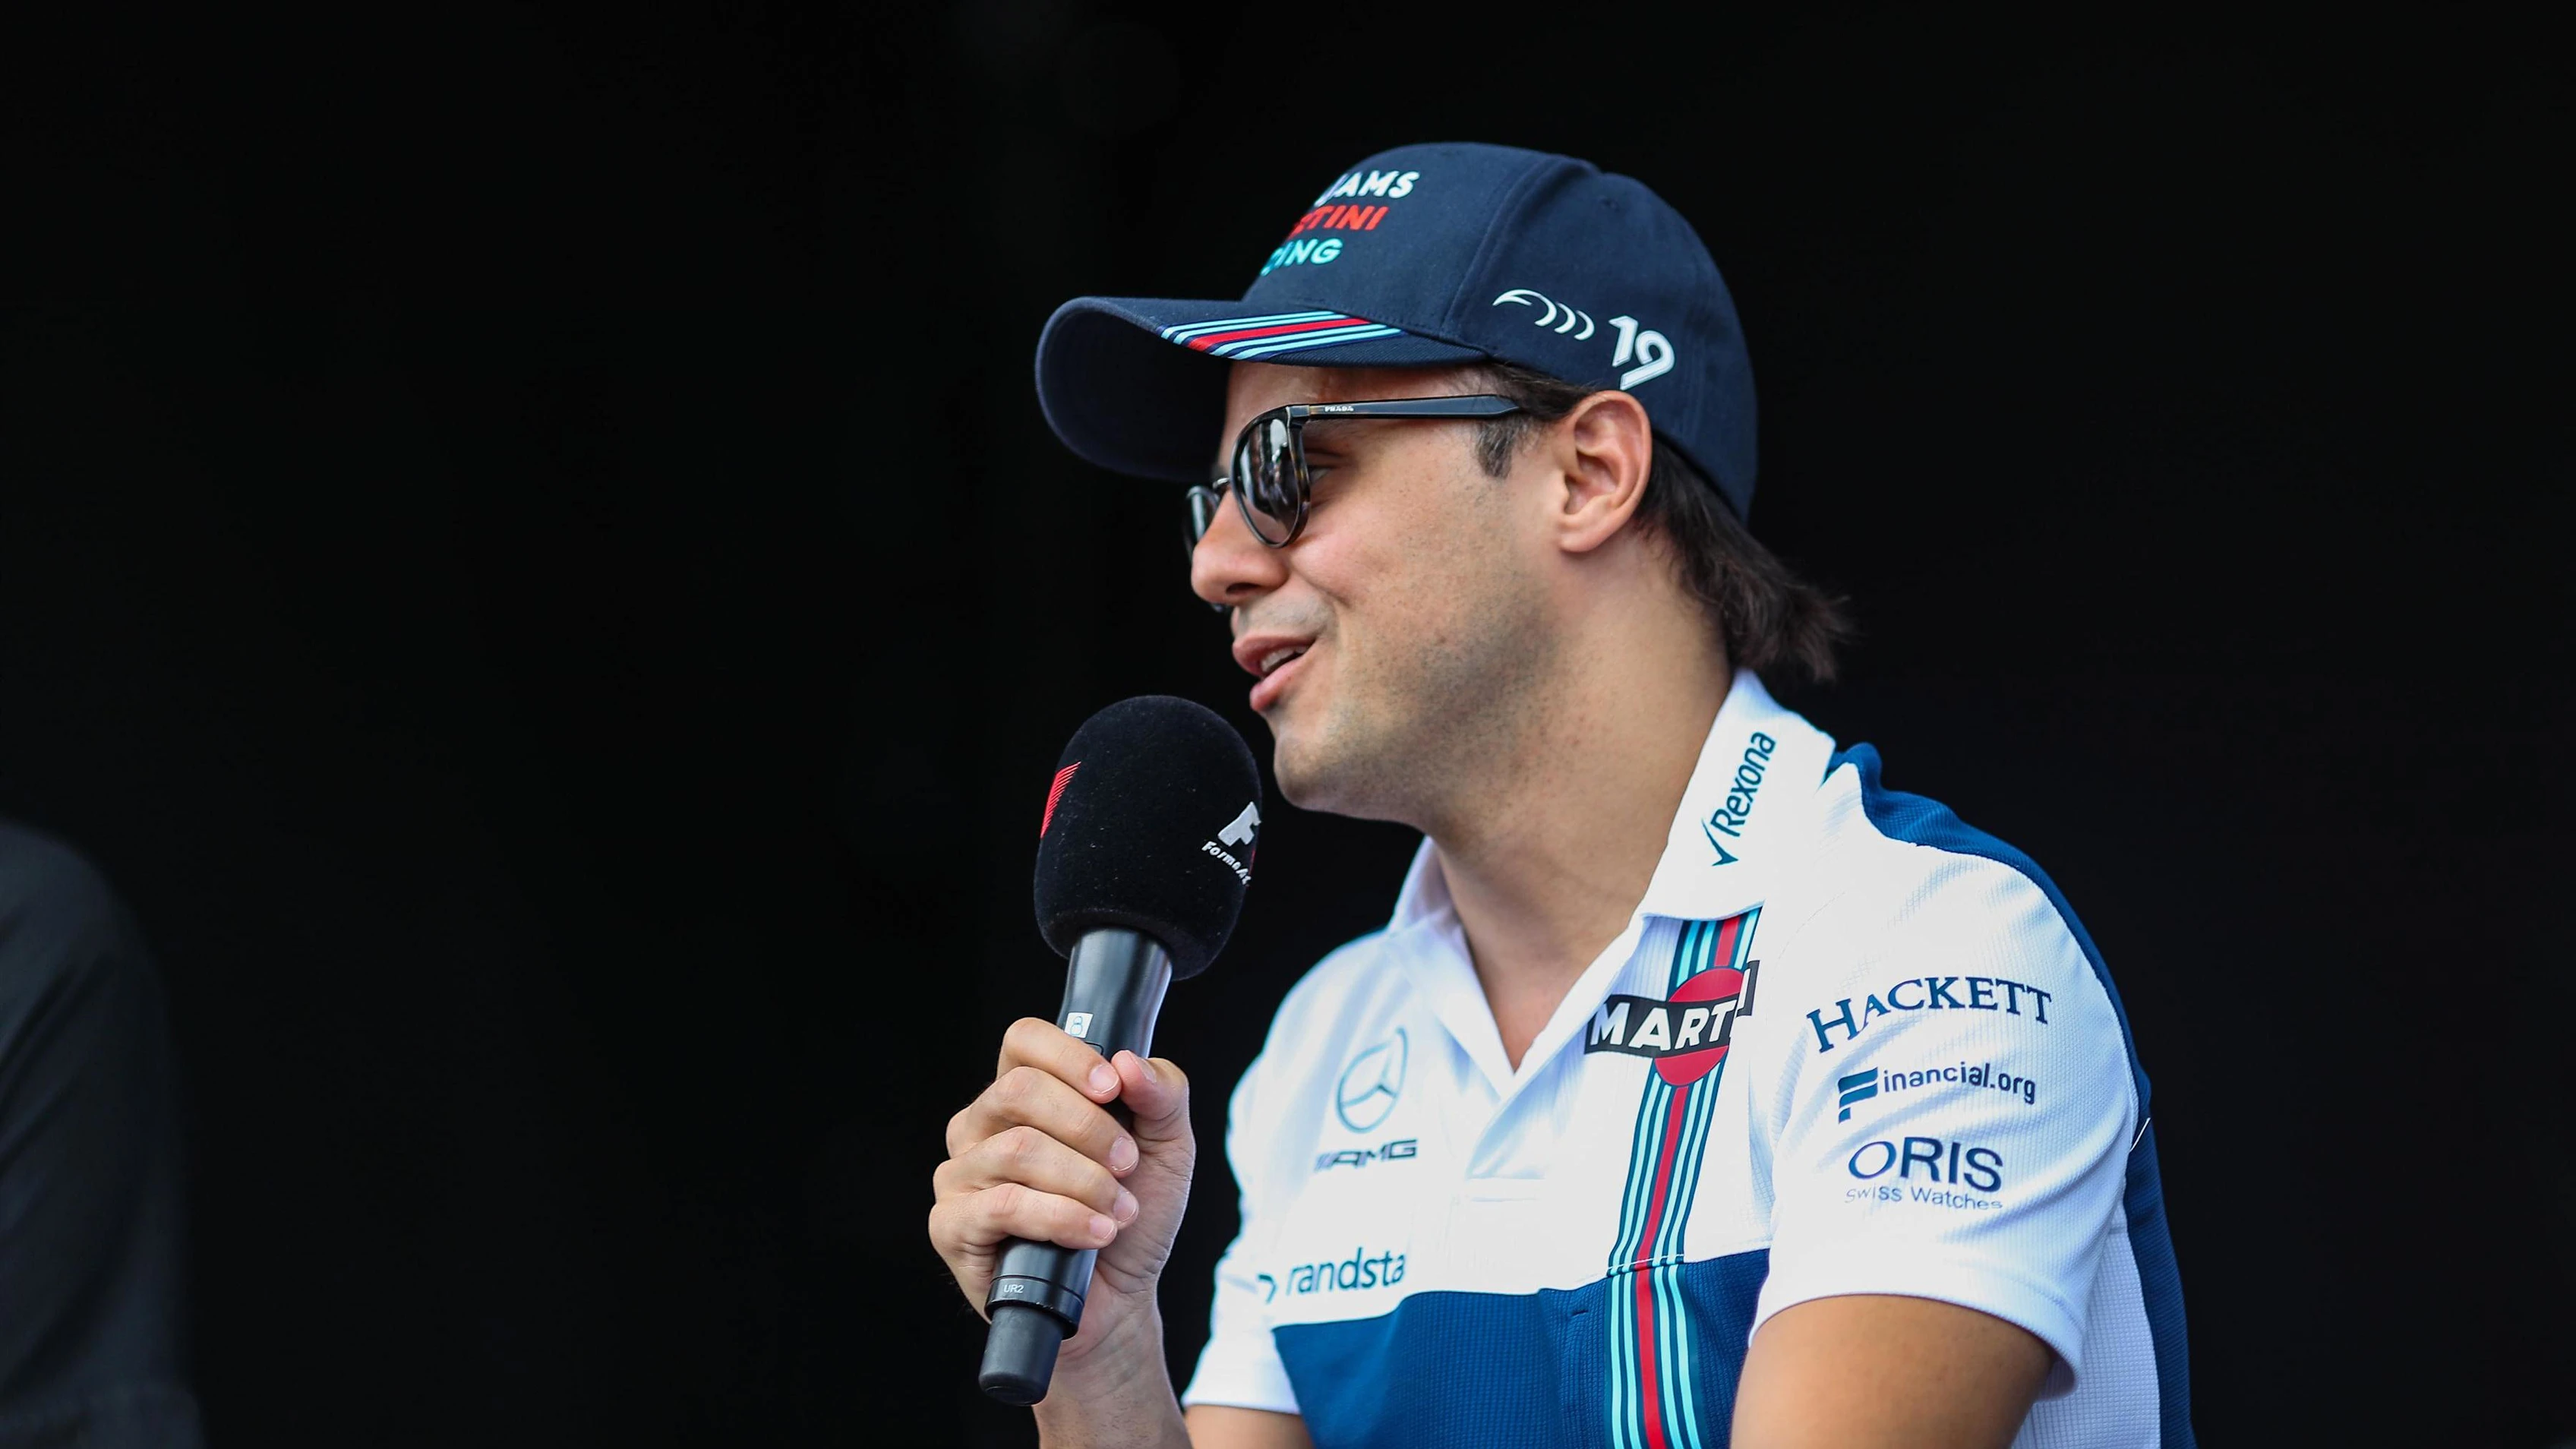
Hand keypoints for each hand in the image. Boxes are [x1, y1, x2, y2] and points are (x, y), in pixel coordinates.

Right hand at [930, 1018, 1195, 1373]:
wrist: (1120, 1298)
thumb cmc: (1131, 1216)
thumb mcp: (1168, 1147)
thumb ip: (1162, 1094)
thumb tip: (1129, 1062)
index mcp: (1023, 1095)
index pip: (1024, 1041)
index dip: (1069, 1056)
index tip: (1114, 1088)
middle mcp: (982, 1127)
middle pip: (1019, 1090)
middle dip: (1089, 1128)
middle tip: (1128, 1165)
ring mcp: (961, 1175)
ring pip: (1016, 1148)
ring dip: (1084, 1181)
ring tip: (1118, 1211)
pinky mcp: (951, 1226)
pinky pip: (1002, 1206)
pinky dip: (1061, 1218)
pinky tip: (1094, 1233)